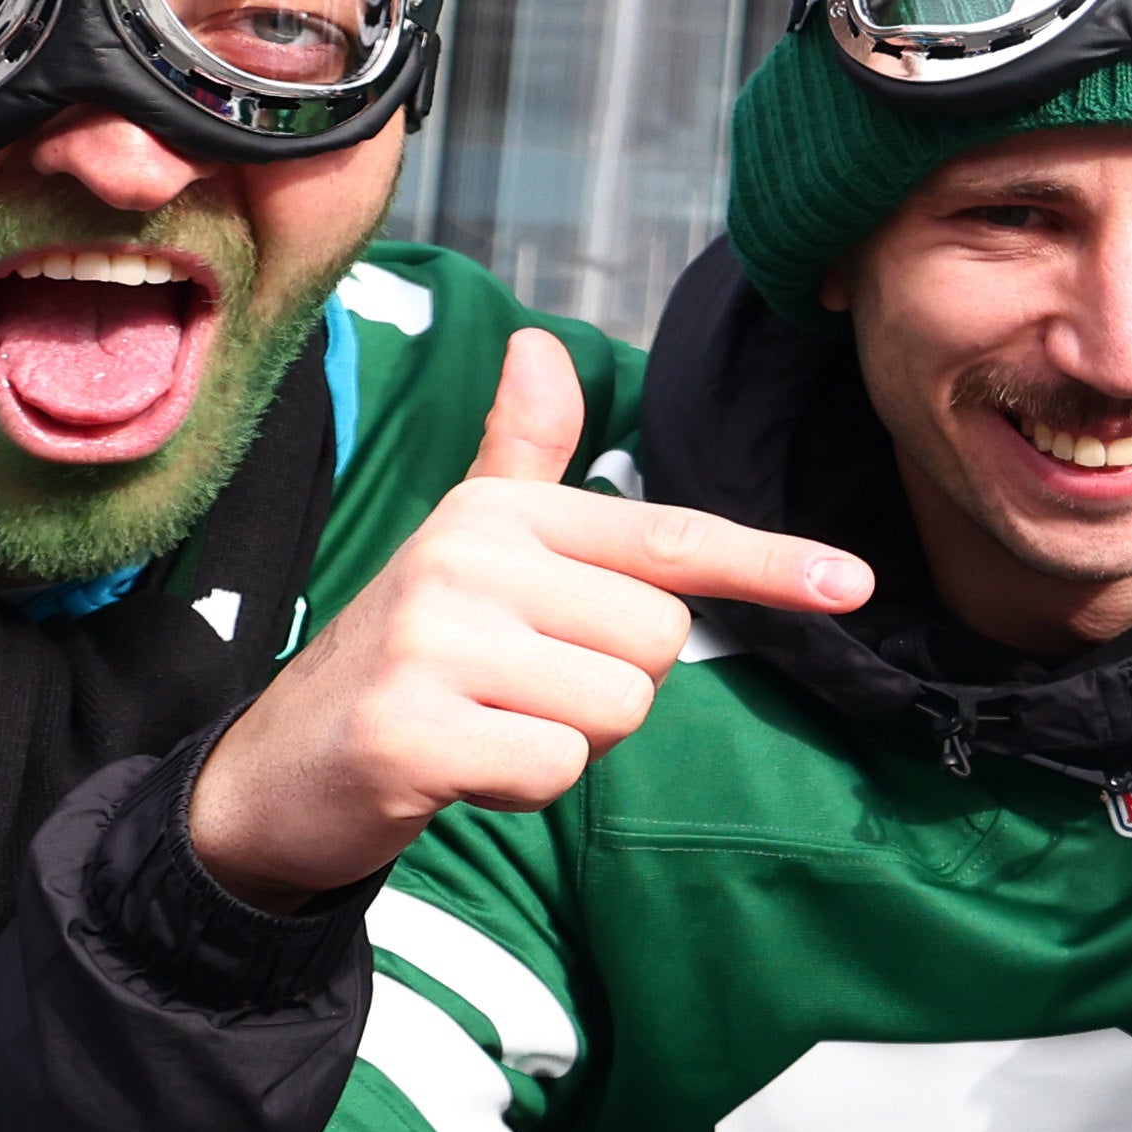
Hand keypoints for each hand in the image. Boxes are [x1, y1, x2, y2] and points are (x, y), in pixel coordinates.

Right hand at [180, 348, 869, 902]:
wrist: (276, 770)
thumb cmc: (405, 657)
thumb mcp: (468, 550)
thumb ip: (521, 457)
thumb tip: (544, 345)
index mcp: (498, 511)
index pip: (667, 537)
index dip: (769, 563)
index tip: (855, 582)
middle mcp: (466, 556)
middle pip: (656, 644)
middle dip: (608, 688)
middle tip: (515, 688)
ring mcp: (433, 641)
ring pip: (616, 712)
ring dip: (566, 741)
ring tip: (486, 722)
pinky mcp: (409, 730)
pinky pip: (555, 768)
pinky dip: (522, 786)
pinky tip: (459, 768)